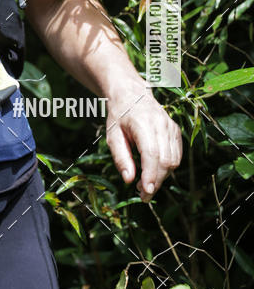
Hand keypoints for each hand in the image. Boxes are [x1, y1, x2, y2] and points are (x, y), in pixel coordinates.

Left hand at [105, 87, 181, 201]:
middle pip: (165, 160)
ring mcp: (171, 126)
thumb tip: (129, 180)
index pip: (152, 154)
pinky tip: (154, 170)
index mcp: (143, 122)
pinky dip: (167, 167)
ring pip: (174, 160)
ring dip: (162, 176)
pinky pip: (177, 155)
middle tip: (142, 194)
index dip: (151, 175)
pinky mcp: (175, 131)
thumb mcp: (112, 136)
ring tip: (145, 183)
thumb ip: (120, 157)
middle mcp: (161, 124)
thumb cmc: (119, 116)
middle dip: (156, 181)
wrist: (131, 93)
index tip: (145, 192)